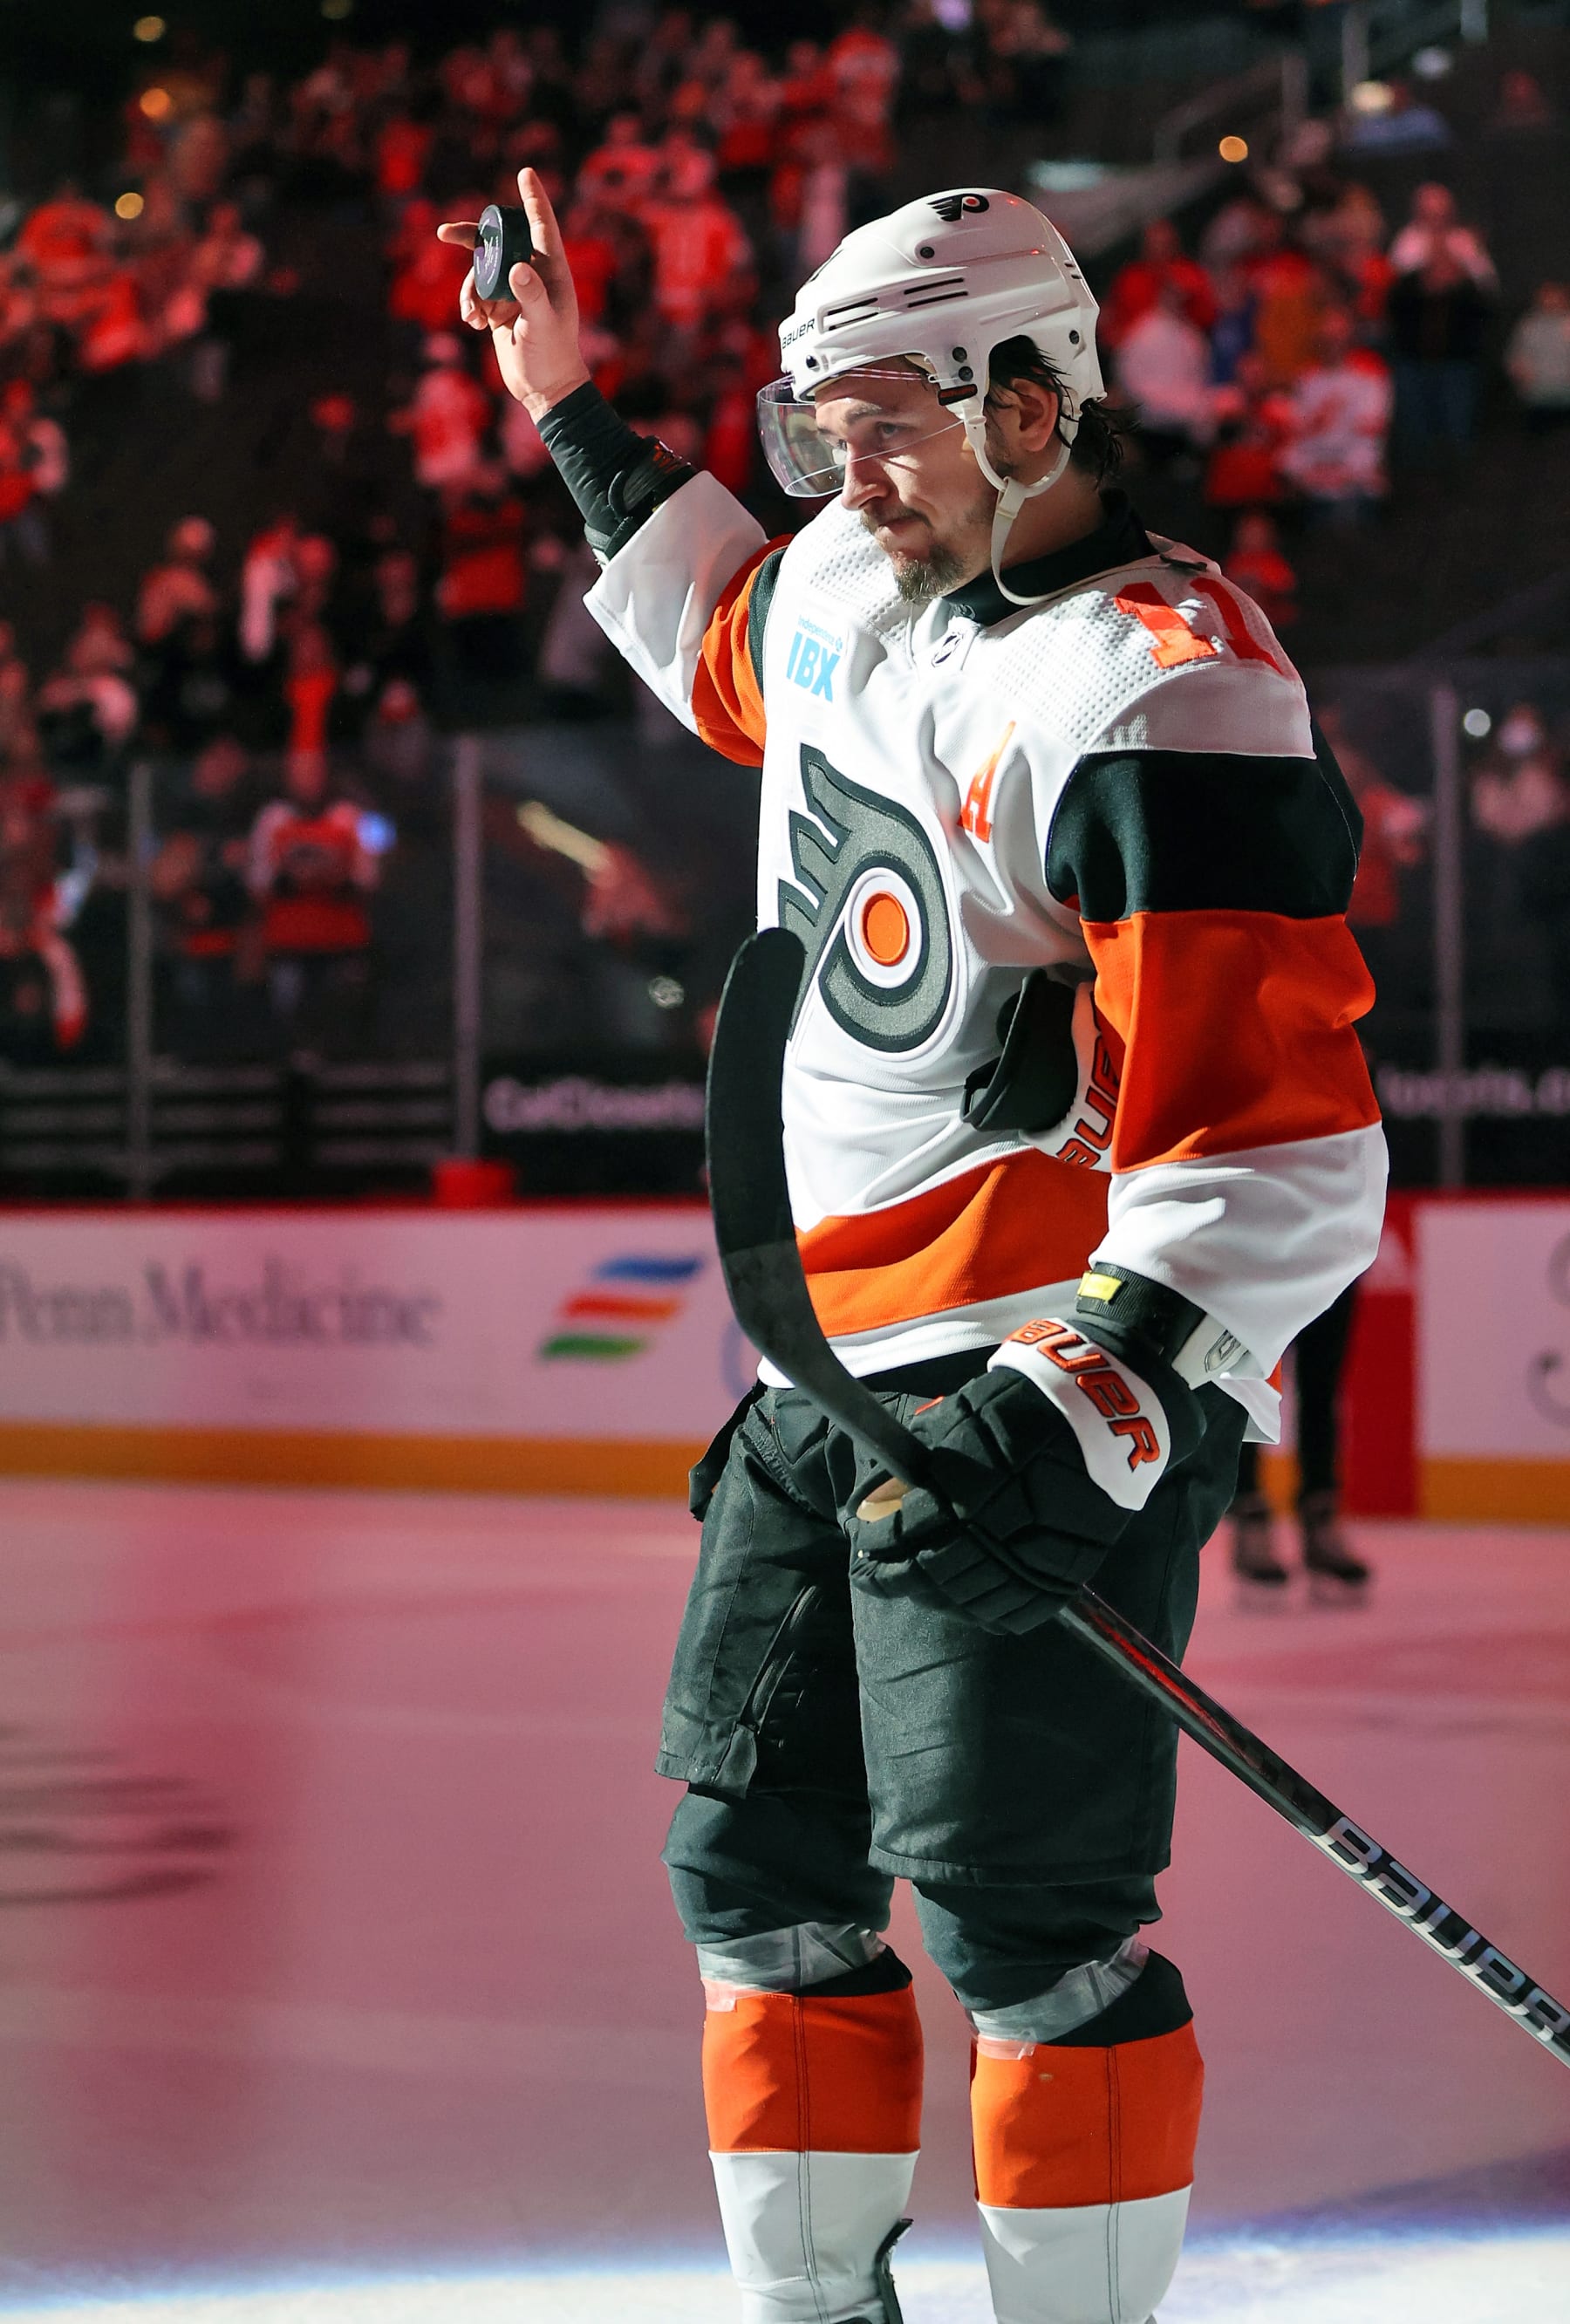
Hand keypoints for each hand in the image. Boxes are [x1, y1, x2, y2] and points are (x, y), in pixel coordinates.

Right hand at [437, 169, 589, 421]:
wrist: (543, 389)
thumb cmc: (552, 356)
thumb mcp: (542, 325)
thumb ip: (532, 296)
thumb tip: (517, 268)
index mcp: (551, 270)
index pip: (542, 226)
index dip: (533, 199)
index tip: (524, 172)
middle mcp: (532, 274)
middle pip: (499, 242)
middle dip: (472, 238)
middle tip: (445, 234)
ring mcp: (513, 290)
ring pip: (480, 270)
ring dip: (468, 288)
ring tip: (472, 315)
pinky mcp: (499, 308)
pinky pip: (475, 292)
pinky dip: (468, 304)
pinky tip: (473, 323)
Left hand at [844, 1337, 1197, 1634]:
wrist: (1103, 1414)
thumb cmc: (1020, 1409)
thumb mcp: (957, 1421)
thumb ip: (913, 1467)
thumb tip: (872, 1504)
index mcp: (971, 1492)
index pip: (907, 1536)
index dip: (876, 1544)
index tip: (861, 1542)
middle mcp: (1002, 1535)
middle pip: (933, 1578)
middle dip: (896, 1577)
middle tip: (878, 1573)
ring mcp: (1036, 1563)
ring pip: (970, 1603)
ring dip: (934, 1597)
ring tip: (916, 1584)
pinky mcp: (1063, 1578)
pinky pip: (1013, 1615)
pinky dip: (980, 1611)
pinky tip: (961, 1599)